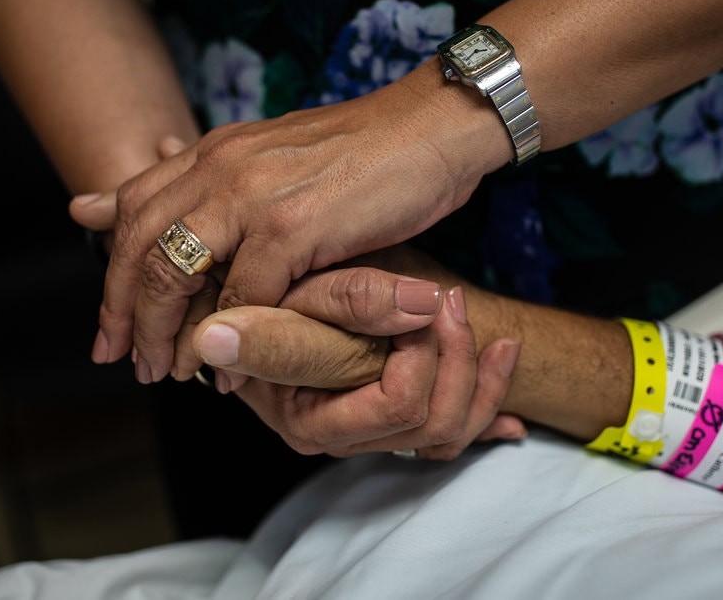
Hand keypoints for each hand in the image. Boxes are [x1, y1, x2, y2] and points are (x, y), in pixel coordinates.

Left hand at [90, 69, 508, 381]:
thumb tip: (151, 171)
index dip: (113, 270)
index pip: (133, 207)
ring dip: (165, 333)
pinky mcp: (294, 226)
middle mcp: (222, 166)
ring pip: (176, 273)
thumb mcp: (279, 158)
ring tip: (166, 372)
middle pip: (139, 244)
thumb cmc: (367, 152)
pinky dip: (232, 342)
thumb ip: (220, 179)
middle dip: (122, 312)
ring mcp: (254, 194)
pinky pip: (242, 297)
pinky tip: (233, 373)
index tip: (114, 322)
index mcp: (217, 150)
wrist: (433, 128)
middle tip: (121, 359)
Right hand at [192, 280, 524, 459]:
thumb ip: (274, 327)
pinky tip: (509, 399)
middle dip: (461, 364)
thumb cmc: (297, 287)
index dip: (424, 355)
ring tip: (502, 342)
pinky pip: (452, 435)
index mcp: (309, 417)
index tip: (433, 302)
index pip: (395, 405)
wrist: (303, 286)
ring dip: (485, 389)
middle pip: (430, 426)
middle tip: (457, 304)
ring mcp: (369, 434)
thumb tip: (213, 339)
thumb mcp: (292, 301)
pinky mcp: (391, 423)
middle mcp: (340, 437)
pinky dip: (488, 409)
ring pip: (448, 436)